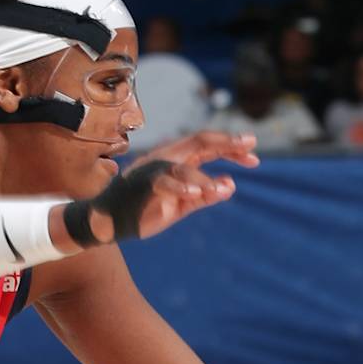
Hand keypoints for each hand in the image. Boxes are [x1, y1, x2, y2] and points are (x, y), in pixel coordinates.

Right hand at [67, 131, 259, 250]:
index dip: (231, 148)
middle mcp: (166, 158)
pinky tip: (198, 192)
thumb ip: (204, 195)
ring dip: (204, 177)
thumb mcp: (182, 203)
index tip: (254, 158)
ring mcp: (153, 170)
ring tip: (222, 189)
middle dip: (226, 143)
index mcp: (176, 159)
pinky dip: (181, 185)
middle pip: (199, 141)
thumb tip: (230, 186)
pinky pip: (163, 182)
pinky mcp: (142, 185)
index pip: (207, 146)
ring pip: (183, 164)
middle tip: (249, 145)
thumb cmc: (146, 208)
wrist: (108, 222)